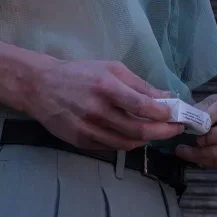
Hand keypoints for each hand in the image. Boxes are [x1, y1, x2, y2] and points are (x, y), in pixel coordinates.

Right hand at [24, 59, 183, 149]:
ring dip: (147, 140)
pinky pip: (110, 147)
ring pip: (126, 143)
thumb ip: (139, 84)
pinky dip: (127, 143)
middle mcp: (97, 110)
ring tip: (157, 132)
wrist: (41, 86)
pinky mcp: (80, 141)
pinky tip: (135, 136)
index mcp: (106, 87)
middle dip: (163, 132)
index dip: (163, 114)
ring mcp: (87, 128)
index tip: (175, 114)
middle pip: (137, 129)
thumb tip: (165, 97)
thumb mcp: (111, 68)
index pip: (142, 106)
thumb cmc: (80, 73)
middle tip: (176, 129)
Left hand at [175, 90, 216, 168]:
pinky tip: (199, 159)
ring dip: (212, 153)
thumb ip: (197, 112)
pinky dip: (214, 162)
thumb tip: (185, 122)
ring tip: (191, 153)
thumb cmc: (212, 110)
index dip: (210, 117)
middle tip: (197, 141)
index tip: (194, 125)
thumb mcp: (204, 105)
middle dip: (216, 136)